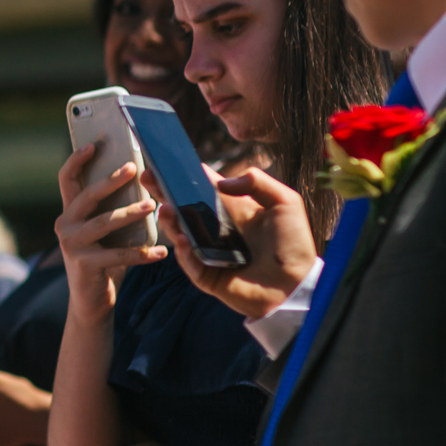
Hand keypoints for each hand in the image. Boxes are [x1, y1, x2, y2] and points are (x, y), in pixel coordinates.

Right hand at [55, 143, 168, 321]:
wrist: (91, 301)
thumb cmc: (105, 260)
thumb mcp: (106, 232)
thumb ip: (112, 210)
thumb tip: (144, 183)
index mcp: (70, 212)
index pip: (67, 179)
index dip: (77, 159)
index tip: (94, 144)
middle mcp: (65, 224)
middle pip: (87, 195)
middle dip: (110, 180)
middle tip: (133, 168)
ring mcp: (71, 244)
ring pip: (103, 222)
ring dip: (129, 213)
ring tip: (151, 206)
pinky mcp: (84, 264)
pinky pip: (118, 255)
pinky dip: (142, 254)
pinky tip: (162, 252)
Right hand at [163, 167, 318, 320]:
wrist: (297, 285)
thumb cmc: (294, 244)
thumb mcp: (285, 203)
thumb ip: (258, 182)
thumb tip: (221, 182)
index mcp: (230, 209)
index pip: (201, 188)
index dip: (184, 175)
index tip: (166, 161)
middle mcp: (215, 228)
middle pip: (182, 207)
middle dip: (164, 192)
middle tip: (148, 178)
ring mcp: (208, 251)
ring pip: (180, 233)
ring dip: (170, 221)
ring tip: (165, 208)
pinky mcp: (206, 274)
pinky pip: (189, 261)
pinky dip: (184, 251)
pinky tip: (184, 241)